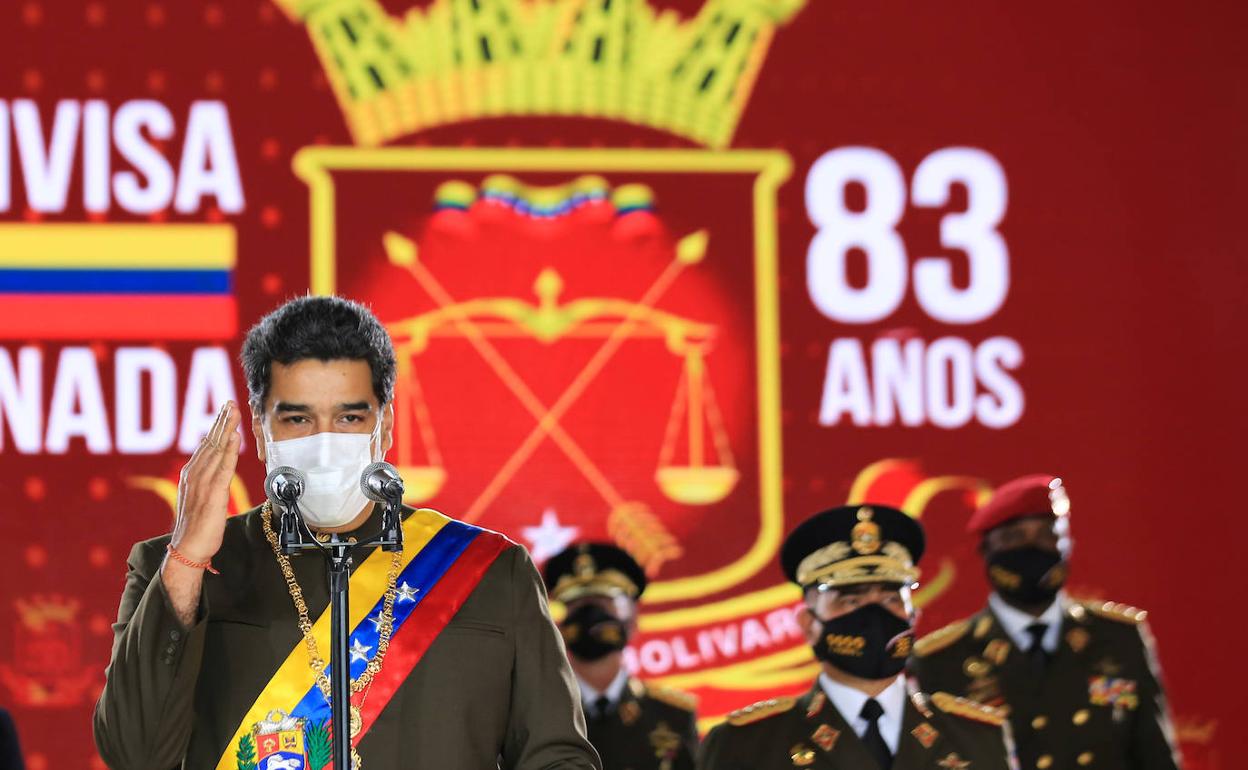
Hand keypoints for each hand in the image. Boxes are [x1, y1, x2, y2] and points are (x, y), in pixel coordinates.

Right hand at [169, 401, 240, 562]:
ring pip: (217, 450)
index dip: (217, 425)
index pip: (207, 444)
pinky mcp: (213, 494)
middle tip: (231, 401)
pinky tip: (235, 437)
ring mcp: (203, 483)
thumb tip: (213, 460)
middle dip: (222, 420)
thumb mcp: (200, 496)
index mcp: (191, 474)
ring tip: (234, 410)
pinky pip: (223, 468)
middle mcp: (195, 474)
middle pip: (211, 442)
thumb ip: (205, 478)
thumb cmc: (197, 526)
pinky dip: (229, 450)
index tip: (226, 409)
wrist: (188, 549)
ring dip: (226, 428)